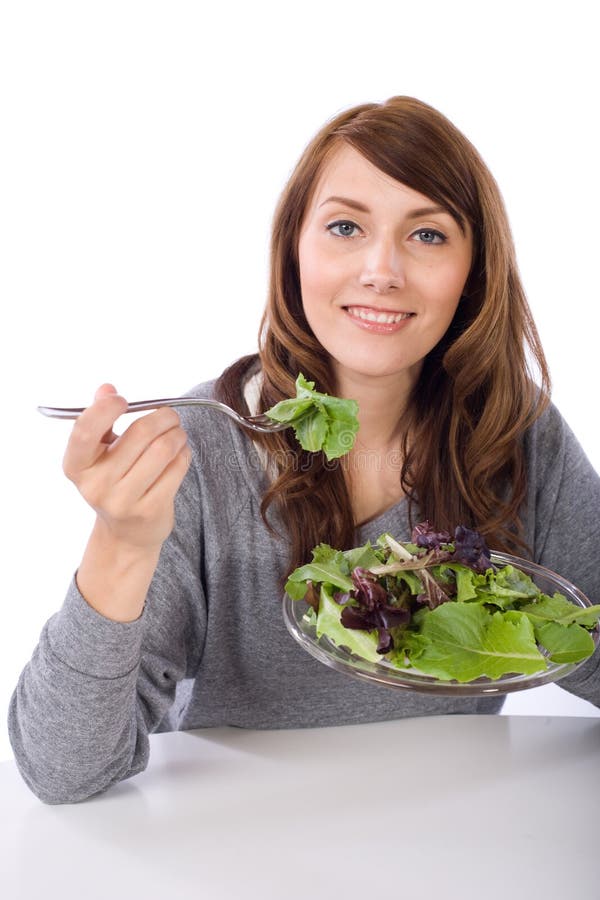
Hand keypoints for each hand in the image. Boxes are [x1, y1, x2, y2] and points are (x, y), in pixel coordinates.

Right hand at [63, 383, 191, 551]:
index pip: (85, 431)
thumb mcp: (99, 452)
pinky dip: (184, 453)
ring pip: (163, 449)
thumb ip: (100, 419)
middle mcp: (96, 485)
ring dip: (177, 434)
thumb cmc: (114, 481)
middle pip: (140, 434)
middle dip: (162, 416)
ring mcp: (123, 500)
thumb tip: (106, 389)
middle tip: (169, 414)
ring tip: (177, 433)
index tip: (122, 400)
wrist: (126, 532)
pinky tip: (179, 453)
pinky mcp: (150, 509)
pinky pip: (177, 467)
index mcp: (77, 465)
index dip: (104, 409)